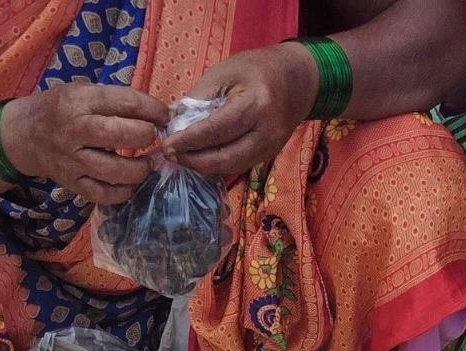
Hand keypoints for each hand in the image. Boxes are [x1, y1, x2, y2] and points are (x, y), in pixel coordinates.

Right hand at [0, 81, 169, 204]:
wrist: (25, 135)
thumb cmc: (61, 109)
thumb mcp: (83, 92)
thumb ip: (115, 101)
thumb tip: (158, 114)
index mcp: (79, 101)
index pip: (125, 102)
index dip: (153, 110)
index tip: (164, 116)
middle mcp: (74, 130)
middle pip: (120, 135)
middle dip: (146, 136)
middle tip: (153, 138)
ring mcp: (73, 161)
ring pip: (115, 171)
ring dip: (140, 169)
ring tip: (147, 163)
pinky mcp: (73, 184)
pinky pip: (104, 194)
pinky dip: (124, 192)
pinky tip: (131, 183)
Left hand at [160, 45, 318, 181]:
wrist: (299, 79)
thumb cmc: (258, 69)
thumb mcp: (224, 72)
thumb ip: (199, 97)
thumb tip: (174, 122)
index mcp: (256, 103)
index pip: (217, 129)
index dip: (189, 141)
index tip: (167, 145)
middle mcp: (267, 131)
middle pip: (226, 157)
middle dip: (194, 160)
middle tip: (171, 155)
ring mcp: (271, 146)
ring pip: (232, 166)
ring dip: (204, 166)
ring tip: (182, 158)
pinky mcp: (270, 154)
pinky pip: (240, 165)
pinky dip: (218, 165)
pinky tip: (201, 159)